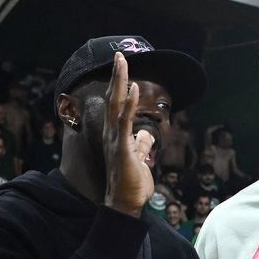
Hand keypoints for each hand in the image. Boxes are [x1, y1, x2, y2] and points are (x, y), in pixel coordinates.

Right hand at [102, 52, 155, 215]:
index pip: (117, 105)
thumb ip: (141, 144)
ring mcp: (116, 140)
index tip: (121, 67)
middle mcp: (112, 133)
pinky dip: (130, 104)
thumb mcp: (139, 159)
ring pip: (116, 105)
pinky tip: (134, 89)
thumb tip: (146, 134)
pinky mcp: (123, 148)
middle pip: (113, 99)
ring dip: (120, 83)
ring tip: (122, 62)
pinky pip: (126, 122)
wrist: (124, 204)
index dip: (119, 85)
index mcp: (116, 135)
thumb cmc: (131, 183)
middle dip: (116, 76)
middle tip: (118, 55)